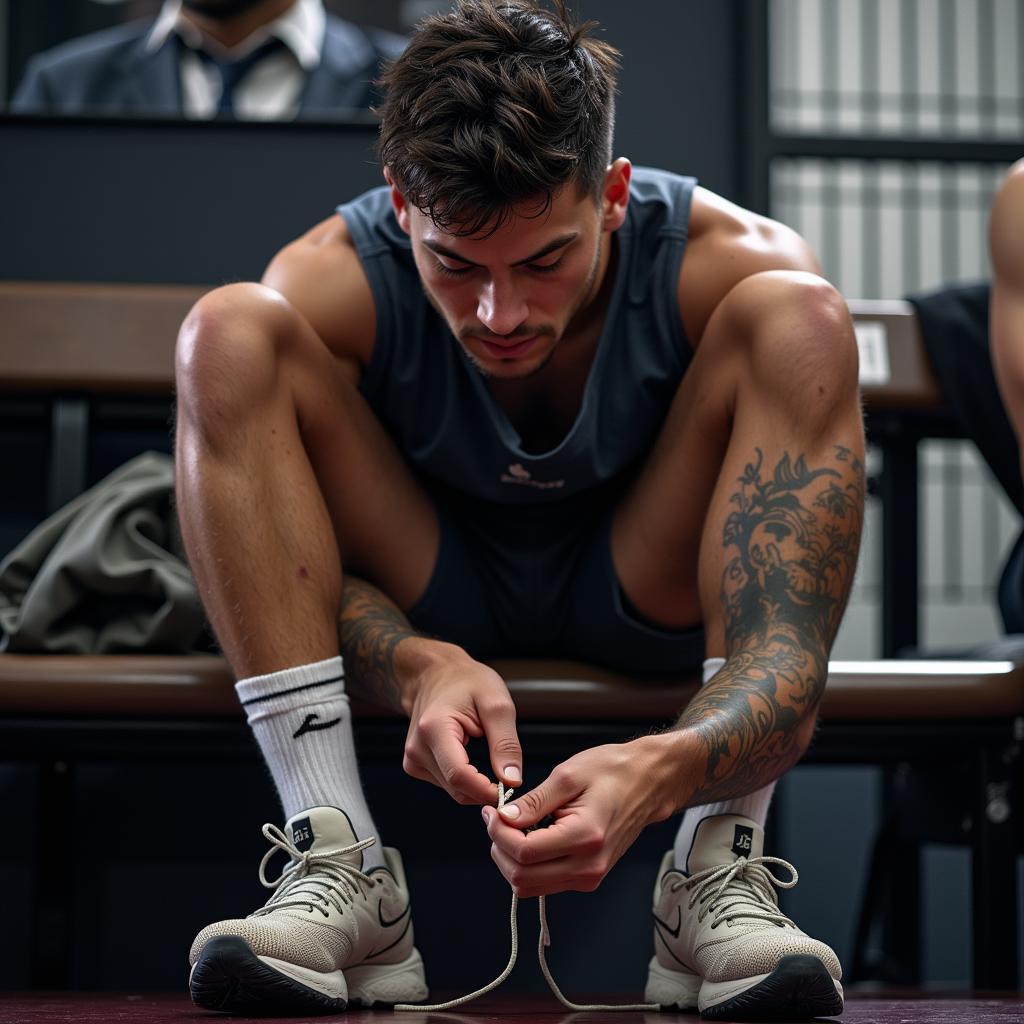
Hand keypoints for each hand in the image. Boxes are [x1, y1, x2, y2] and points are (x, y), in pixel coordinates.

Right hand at [403, 650, 522, 805]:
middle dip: (486, 790)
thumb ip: (505, 743)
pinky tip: (472, 758)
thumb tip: (512, 781)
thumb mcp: (496, 704)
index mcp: (434, 729)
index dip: (487, 790)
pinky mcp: (415, 764)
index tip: (511, 788)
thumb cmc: (467, 682)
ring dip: (476, 785)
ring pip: (453, 790)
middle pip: (456, 787)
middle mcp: (417, 747)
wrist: (437, 673)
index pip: (459, 776)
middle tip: (510, 776)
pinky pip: (446, 784)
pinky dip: (465, 780)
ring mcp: (413, 758)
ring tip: (490, 759)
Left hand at [481, 736, 674, 897]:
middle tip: (496, 819)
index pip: (525, 853)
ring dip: (511, 859)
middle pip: (522, 878)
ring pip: (530, 886)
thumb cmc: (613, 772)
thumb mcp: (568, 775)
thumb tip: (504, 818)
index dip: (498, 833)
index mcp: (586, 837)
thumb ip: (534, 801)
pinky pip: (544, 882)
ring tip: (512, 826)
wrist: (647, 783)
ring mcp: (590, 877)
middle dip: (500, 848)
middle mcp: (589, 866)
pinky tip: (530, 836)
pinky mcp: (588, 877)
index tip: (492, 812)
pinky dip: (528, 864)